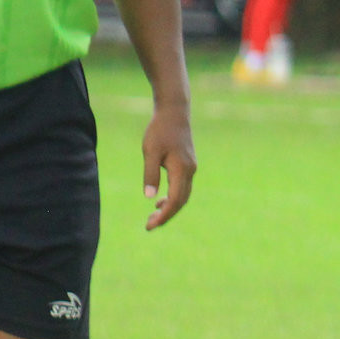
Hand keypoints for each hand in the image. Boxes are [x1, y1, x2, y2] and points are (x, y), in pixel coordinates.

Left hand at [141, 104, 196, 228]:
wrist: (174, 113)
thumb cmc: (160, 130)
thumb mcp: (150, 152)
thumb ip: (150, 174)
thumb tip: (149, 198)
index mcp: (181, 170)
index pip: (175, 200)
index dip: (164, 215)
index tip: (151, 224)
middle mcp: (190, 172)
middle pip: (181, 202)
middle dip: (166, 216)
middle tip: (149, 225)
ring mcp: (190, 169)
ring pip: (183, 196)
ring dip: (169, 208)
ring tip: (152, 216)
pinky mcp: (187, 166)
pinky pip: (182, 188)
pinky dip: (172, 198)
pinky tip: (159, 200)